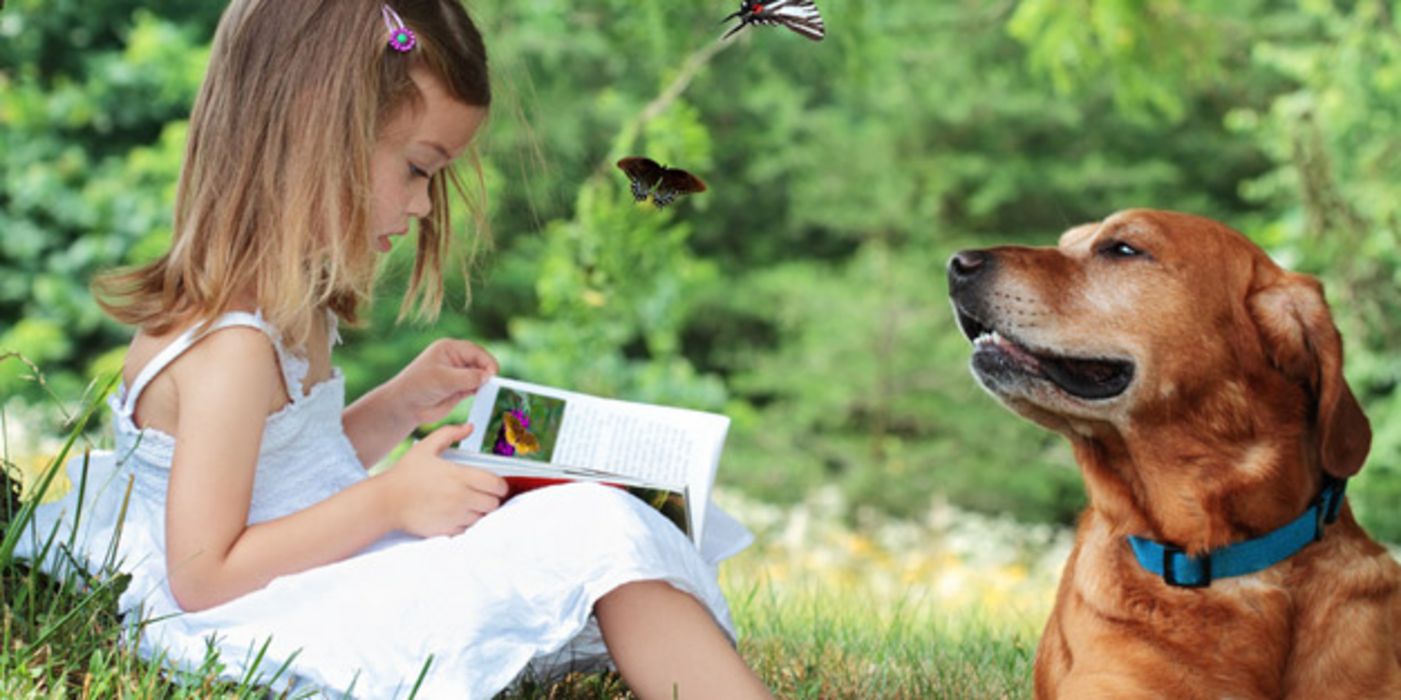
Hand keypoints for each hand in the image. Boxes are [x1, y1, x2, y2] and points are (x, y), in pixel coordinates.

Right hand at [378, 423, 508, 536]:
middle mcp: (461, 498)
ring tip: (468, 504)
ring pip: (482, 518)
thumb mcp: (426, 447)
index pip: (497, 485)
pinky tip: (457, 515)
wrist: (386, 502)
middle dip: (491, 499)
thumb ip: (449, 434)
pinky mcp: (447, 530)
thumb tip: (469, 426)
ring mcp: (455, 516)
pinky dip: (467, 524)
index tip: (493, 484)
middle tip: (481, 494)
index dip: (499, 485)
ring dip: (479, 512)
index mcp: (460, 476)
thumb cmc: (405, 474)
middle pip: (494, 504)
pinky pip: (468, 530)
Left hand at [389, 339, 499, 425]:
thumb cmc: (418, 386)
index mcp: (450, 348)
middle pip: (481, 362)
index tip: (492, 375)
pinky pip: (477, 388)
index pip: (476, 351)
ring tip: (482, 392)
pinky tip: (480, 396)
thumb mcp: (443, 379)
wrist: (406, 406)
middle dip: (487, 372)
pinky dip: (481, 391)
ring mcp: (459, 374)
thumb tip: (488, 376)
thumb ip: (468, 377)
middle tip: (490, 385)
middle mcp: (456, 359)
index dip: (487, 362)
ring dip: (484, 383)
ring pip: (480, 376)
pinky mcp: (460, 389)